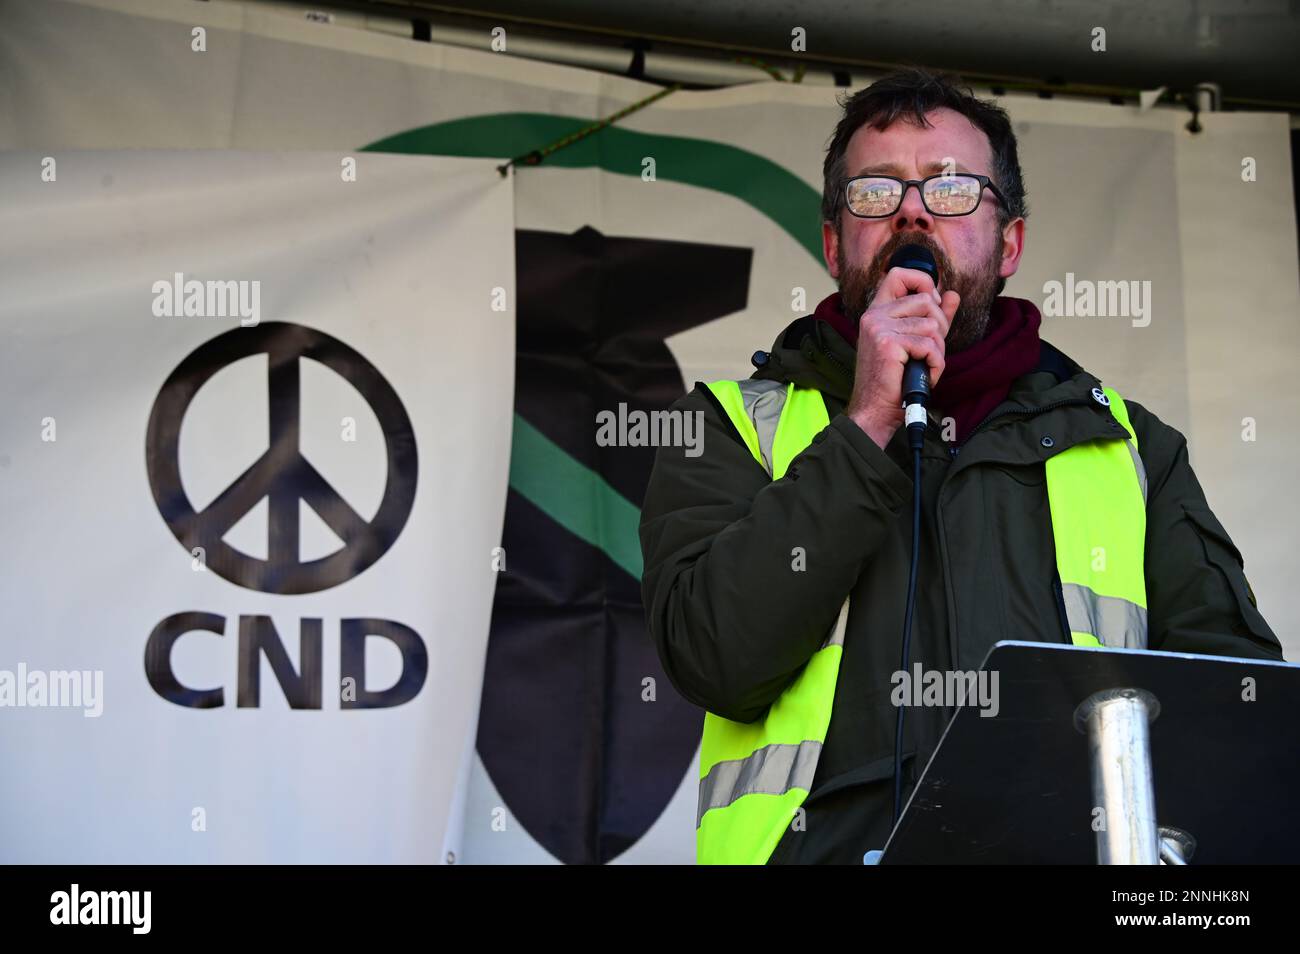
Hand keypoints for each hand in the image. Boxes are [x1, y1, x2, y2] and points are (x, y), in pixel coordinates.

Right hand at [845, 266, 960, 448]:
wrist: (875, 410)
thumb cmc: (893, 380)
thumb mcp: (915, 343)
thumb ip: (933, 318)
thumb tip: (953, 295)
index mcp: (877, 311)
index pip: (899, 274)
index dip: (923, 281)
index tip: (933, 303)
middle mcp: (874, 315)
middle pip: (926, 300)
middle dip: (940, 326)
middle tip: (931, 350)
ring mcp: (879, 327)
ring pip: (932, 325)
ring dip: (938, 350)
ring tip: (925, 366)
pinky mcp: (888, 343)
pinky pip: (929, 344)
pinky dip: (935, 363)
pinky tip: (924, 374)